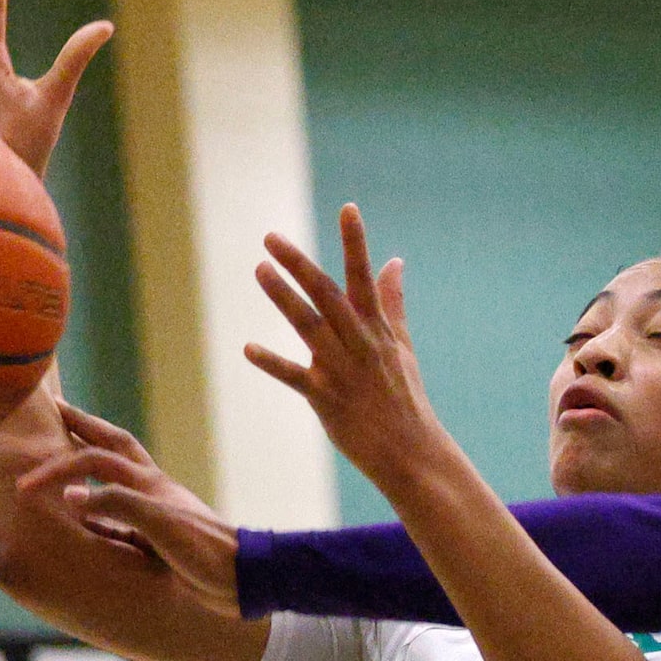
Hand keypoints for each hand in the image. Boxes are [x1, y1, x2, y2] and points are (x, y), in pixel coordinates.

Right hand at [20, 403, 243, 615]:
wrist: (243, 580)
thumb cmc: (206, 551)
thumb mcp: (160, 525)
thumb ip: (116, 505)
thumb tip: (67, 495)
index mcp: (150, 481)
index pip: (94, 459)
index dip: (58, 468)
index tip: (25, 486)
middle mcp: (151, 488)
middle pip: (111, 445)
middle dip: (82, 425)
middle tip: (54, 408)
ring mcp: (155, 509)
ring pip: (114, 475)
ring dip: (88, 460)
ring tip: (63, 450)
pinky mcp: (157, 535)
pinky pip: (118, 515)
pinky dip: (96, 509)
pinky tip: (81, 517)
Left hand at [247, 206, 455, 502]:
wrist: (411, 451)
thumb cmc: (404, 398)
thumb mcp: (402, 346)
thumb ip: (392, 303)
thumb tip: (394, 262)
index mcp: (378, 330)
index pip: (364, 278)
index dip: (355, 243)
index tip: (348, 208)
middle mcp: (359, 344)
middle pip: (327, 295)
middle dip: (299, 263)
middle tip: (271, 237)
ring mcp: (342, 370)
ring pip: (309, 326)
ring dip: (283, 297)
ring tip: (260, 269)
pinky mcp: (326, 398)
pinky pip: (295, 377)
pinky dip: (272, 363)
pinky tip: (248, 349)